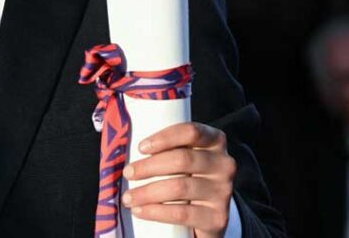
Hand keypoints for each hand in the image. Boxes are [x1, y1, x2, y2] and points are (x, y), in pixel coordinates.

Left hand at [121, 123, 235, 237]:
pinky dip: (156, 211)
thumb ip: (167, 149)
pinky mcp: (218, 217)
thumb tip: (124, 148)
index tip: (141, 147)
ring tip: (128, 197)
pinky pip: (182, 213)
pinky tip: (140, 210)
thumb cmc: (187, 177)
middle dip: (149, 166)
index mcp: (214, 142)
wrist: (208, 214)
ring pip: (180, 187)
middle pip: (182, 159)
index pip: (191, 132)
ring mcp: (223, 191)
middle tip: (128, 173)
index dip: (164, 137)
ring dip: (147, 192)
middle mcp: (224, 164)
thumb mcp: (184, 158)